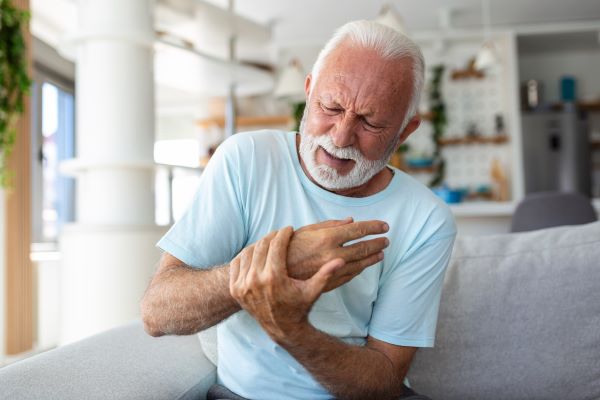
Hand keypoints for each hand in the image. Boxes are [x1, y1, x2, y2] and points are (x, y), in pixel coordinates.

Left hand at [229, 227, 344, 339]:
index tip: (289, 228)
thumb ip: (325, 274)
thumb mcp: (313, 291)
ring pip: (249, 252)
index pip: (276, 245)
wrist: (281, 328)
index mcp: (274, 277)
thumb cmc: (299, 307)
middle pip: (262, 246)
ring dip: (259, 244)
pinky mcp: (236, 289)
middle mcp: (255, 280)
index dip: (283, 234)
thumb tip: (341, 260)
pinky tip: (257, 253)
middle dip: (272, 237)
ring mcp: (243, 285)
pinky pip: (237, 263)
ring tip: (270, 242)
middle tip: (280, 233)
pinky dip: (246, 255)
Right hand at [287, 218, 388, 290]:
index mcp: (327, 237)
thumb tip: (351, 221)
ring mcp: (332, 270)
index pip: (358, 230)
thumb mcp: (306, 230)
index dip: (373, 227)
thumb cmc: (287, 247)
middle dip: (377, 243)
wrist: (274, 272)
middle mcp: (332, 254)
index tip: (384, 226)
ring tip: (380, 253)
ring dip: (372, 258)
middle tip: (386, 240)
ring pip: (359, 264)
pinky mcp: (329, 282)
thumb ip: (330, 225)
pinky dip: (359, 269)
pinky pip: (350, 275)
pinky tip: (364, 265)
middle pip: (363, 248)